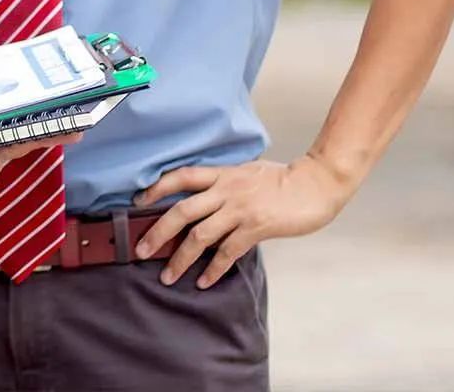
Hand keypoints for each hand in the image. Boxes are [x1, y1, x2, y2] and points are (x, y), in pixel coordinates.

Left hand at [133, 156, 354, 287]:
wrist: (317, 184)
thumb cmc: (284, 178)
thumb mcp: (247, 171)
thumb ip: (225, 181)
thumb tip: (205, 194)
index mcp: (221, 174)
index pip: (180, 177)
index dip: (156, 188)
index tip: (136, 203)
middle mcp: (225, 190)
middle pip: (181, 211)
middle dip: (158, 233)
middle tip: (140, 251)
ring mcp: (239, 210)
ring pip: (200, 236)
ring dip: (180, 259)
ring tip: (168, 276)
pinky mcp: (256, 228)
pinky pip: (227, 252)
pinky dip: (213, 269)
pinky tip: (203, 282)